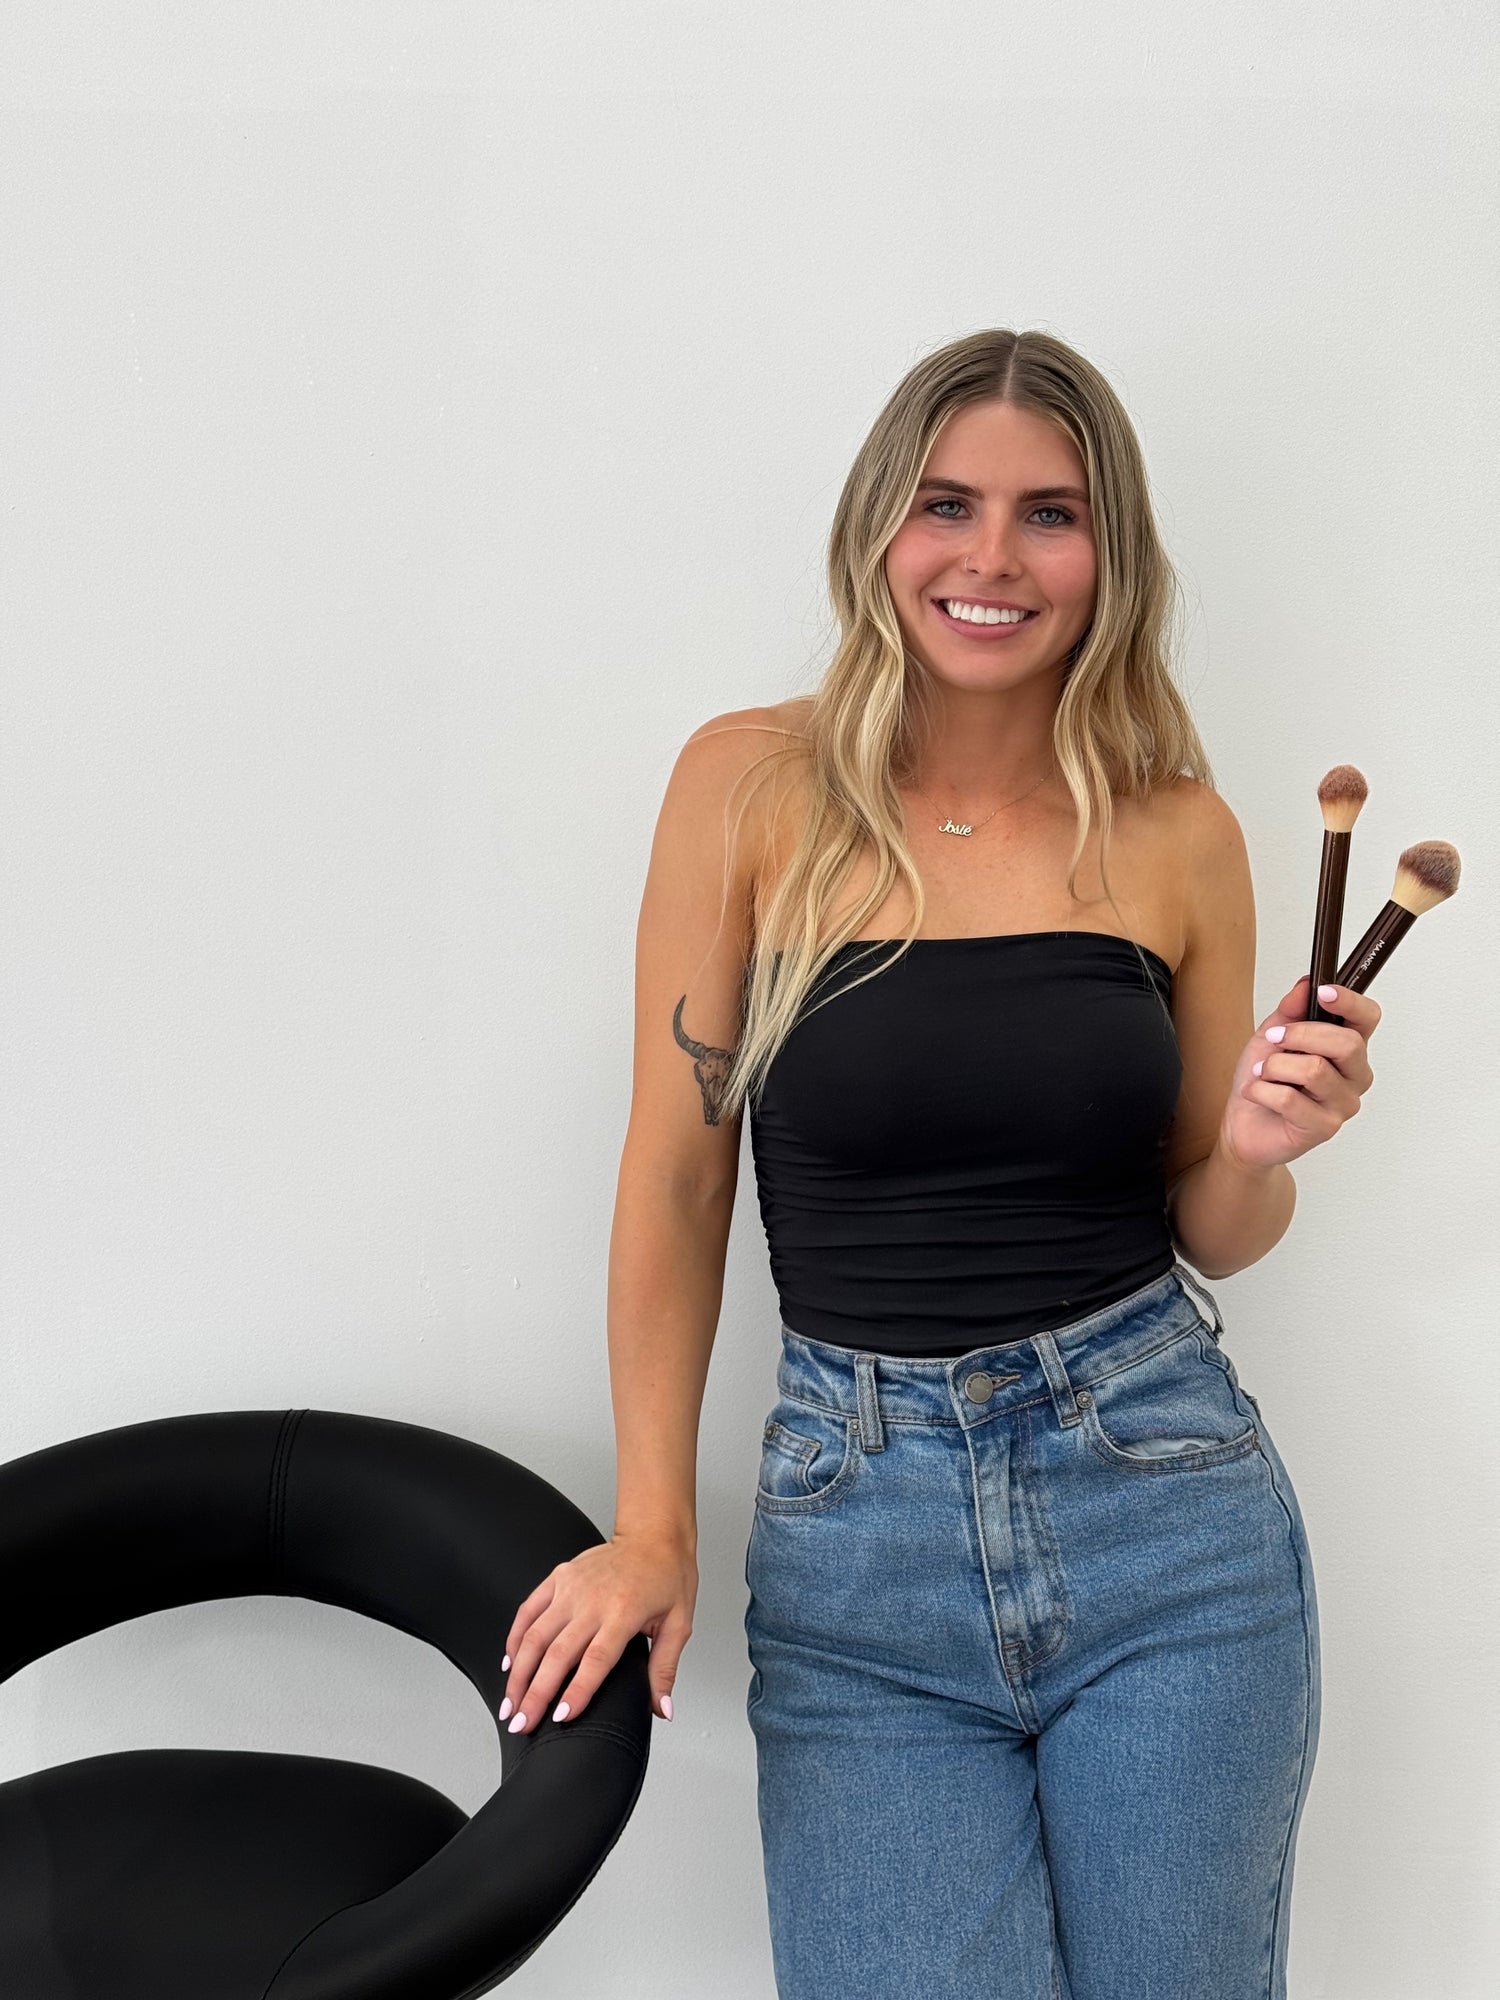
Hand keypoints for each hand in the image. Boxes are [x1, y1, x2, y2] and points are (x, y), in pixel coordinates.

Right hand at [498, 1528, 696, 1736]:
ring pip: (534, 1635)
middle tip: (521, 1723)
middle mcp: (592, 1599)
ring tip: (509, 1704)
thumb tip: (662, 1710)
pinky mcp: (559, 1577)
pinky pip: (528, 1610)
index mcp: (624, 1612)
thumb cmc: (668, 1578)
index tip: (560, 1717)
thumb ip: (665, 1670)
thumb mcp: (679, 1624)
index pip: (596, 1660)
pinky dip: (515, 1638)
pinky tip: (510, 1662)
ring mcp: (571, 1586)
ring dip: (518, 1673)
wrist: (654, 1534)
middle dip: (535, 1693)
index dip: (577, 1691)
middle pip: (556, 1653)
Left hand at [1219, 972, 1379, 1172]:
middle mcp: (1353, 1075)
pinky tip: (1257, 1093)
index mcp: (1347, 1048)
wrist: (1245, 1126)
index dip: (1350, 1003)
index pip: (1367, 1018)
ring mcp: (1343, 1103)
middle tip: (1275, 1038)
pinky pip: (1291, 1100)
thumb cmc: (1264, 1081)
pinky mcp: (1324, 1127)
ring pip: (1314, 1071)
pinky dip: (1263, 1091)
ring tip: (1263, 1073)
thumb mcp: (1271, 1036)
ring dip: (1276, 1067)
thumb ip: (1289, 1011)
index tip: (1324, 992)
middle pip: (1347, 1044)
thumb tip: (1305, 985)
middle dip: (1301, 1035)